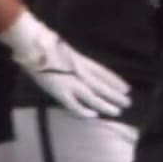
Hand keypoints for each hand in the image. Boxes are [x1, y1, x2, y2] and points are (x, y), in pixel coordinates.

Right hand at [0, 11, 129, 118]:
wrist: (34, 45)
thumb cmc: (47, 45)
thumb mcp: (69, 52)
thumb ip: (77, 62)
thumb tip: (84, 69)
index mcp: (83, 62)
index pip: (104, 73)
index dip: (116, 81)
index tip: (127, 88)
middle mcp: (81, 73)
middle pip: (102, 86)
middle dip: (116, 95)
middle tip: (128, 102)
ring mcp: (71, 83)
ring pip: (93, 97)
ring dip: (106, 105)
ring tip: (118, 111)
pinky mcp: (59, 92)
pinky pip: (74, 105)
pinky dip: (83, 111)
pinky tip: (93, 115)